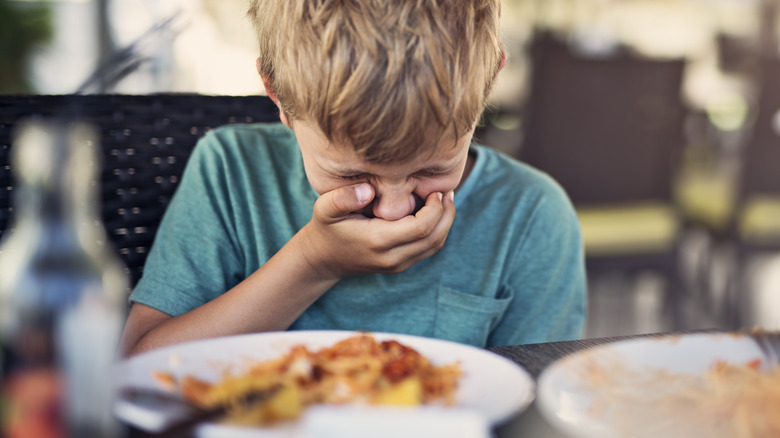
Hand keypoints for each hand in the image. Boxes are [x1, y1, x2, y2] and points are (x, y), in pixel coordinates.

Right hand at [295, 183, 455, 278]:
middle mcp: (391, 257)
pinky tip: (434, 212)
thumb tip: (369, 190)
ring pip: (435, 246)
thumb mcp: (325, 208)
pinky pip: (428, 249)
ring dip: (445, 223)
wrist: (323, 259)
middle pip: (435, 238)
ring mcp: (397, 264)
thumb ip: (343, 198)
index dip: (435, 208)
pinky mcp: (400, 265)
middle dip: (446, 214)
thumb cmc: (326, 227)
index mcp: (378, 241)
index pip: (421, 227)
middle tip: (447, 192)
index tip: (434, 190)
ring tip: (445, 200)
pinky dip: (437, 231)